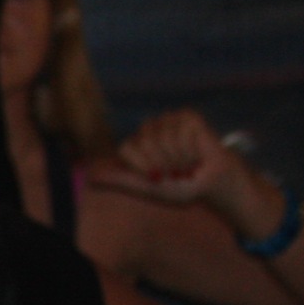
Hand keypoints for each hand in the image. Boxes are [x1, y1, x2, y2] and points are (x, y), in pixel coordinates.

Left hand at [90, 109, 281, 235]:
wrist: (213, 182)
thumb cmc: (182, 185)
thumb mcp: (148, 188)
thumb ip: (121, 180)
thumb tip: (90, 177)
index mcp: (136, 145)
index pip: (126, 148)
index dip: (142, 166)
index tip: (157, 177)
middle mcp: (149, 129)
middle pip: (144, 142)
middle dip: (163, 164)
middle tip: (176, 171)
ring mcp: (168, 120)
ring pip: (163, 137)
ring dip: (179, 158)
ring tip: (188, 164)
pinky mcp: (188, 116)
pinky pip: (182, 131)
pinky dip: (191, 148)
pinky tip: (198, 152)